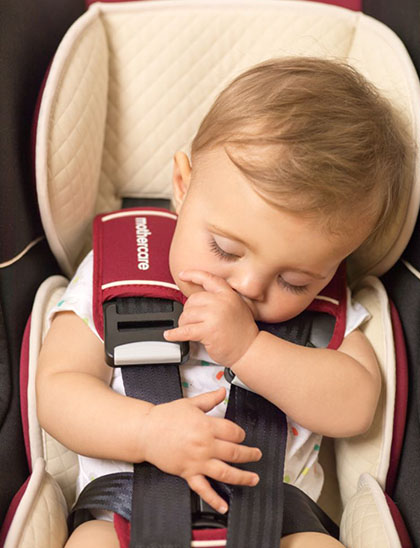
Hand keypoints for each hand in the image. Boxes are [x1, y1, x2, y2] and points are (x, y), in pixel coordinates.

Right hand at [141, 388, 261, 512]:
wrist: (146, 431)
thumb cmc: (165, 417)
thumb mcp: (190, 403)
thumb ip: (209, 399)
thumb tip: (222, 391)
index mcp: (206, 426)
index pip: (233, 432)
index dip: (241, 434)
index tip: (242, 436)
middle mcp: (204, 445)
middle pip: (235, 452)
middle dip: (250, 454)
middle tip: (257, 455)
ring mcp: (197, 461)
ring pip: (226, 472)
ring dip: (243, 477)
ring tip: (253, 478)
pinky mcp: (188, 473)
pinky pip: (203, 489)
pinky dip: (214, 499)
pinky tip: (224, 505)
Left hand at [164, 270, 258, 365]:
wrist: (250, 349)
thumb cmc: (242, 332)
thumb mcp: (236, 307)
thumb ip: (221, 299)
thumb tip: (199, 300)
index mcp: (228, 295)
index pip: (208, 279)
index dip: (193, 275)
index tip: (183, 275)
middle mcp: (221, 302)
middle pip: (192, 300)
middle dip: (189, 312)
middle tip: (194, 322)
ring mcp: (214, 316)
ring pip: (187, 315)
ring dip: (185, 324)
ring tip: (193, 330)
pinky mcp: (208, 331)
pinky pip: (185, 331)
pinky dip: (175, 334)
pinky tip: (170, 335)